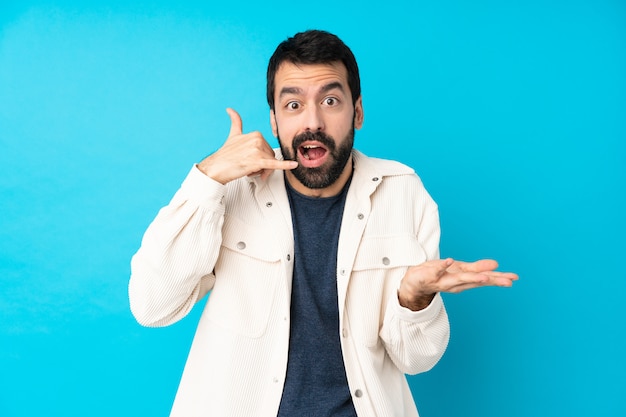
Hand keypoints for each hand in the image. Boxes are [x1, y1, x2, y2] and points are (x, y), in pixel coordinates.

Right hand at [197, 108, 297, 183]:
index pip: (268, 148)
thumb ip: (235, 122)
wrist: (216, 167)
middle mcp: (257, 140)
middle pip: (271, 156)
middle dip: (263, 166)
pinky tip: (293, 164)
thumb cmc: (225, 155)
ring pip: (270, 164)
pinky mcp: (257, 161)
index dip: (263, 158)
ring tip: (250, 171)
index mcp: (256, 134)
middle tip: (252, 169)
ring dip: (263, 171)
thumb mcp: (233, 135)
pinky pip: (274, 164)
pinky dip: (285, 165)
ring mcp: (257, 150)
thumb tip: (230, 109)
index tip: (254, 162)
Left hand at [398, 258, 518, 310]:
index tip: (513, 279)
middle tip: (507, 282)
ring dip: (472, 278)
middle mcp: (456, 282)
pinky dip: (444, 266)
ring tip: (485, 277)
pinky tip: (451, 260)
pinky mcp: (429, 275)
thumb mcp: (460, 270)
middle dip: (490, 281)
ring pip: (459, 279)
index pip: (483, 279)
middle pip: (475, 281)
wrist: (414, 282)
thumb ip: (477, 268)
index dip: (498, 279)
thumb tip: (497, 264)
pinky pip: (437, 270)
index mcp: (464, 279)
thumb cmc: (440, 274)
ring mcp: (443, 280)